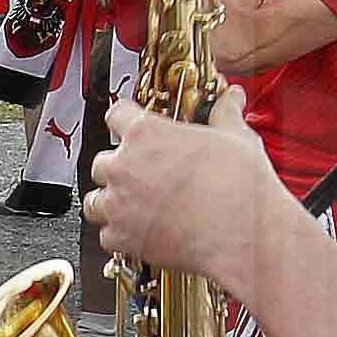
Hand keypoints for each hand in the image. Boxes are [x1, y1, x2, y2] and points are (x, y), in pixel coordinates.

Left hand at [82, 93, 287, 290]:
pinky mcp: (122, 238)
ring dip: (111, 202)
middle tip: (143, 175)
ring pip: (94, 201)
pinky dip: (120, 235)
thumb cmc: (239, 185)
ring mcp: (118, 204)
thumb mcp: (236, 137)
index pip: (116, 115)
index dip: (125, 120)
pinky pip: (107, 236)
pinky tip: (140, 232)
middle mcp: (123, 167)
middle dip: (118, 168)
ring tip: (135, 206)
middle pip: (101, 162)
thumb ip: (225, 114)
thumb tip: (231, 98)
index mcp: (145, 133)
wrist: (242, 233)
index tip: (131, 127)